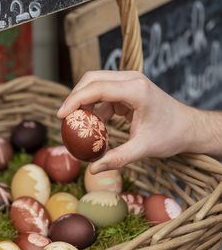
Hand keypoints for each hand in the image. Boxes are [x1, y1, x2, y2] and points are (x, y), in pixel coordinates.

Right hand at [57, 71, 198, 173]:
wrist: (188, 127)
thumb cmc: (170, 135)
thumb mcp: (144, 149)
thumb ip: (117, 159)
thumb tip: (93, 169)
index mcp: (136, 89)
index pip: (97, 88)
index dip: (75, 101)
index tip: (61, 116)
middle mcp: (131, 79)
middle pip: (92, 79)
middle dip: (75, 97)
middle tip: (64, 119)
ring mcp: (129, 82)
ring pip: (96, 84)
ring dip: (83, 101)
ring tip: (76, 123)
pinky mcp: (127, 89)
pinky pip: (103, 94)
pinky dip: (94, 107)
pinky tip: (94, 124)